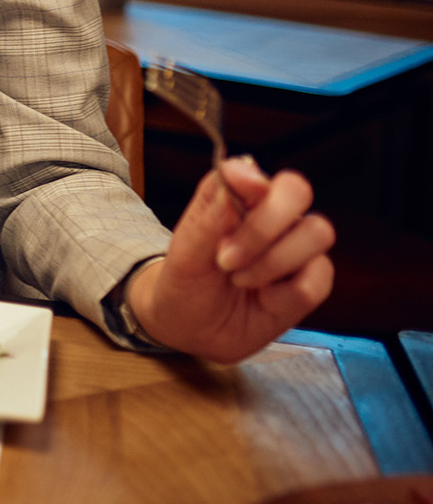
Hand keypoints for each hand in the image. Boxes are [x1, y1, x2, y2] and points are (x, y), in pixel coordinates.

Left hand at [131, 156, 334, 363]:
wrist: (192, 330)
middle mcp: (272, 217)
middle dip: (265, 225)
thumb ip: (211, 212)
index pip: (255, 173)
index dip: (251, 179)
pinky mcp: (310, 282)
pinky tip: (263, 299)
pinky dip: (286, 293)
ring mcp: (295, 248)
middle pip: (297, 191)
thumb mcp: (185, 251)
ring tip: (239, 279)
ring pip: (316, 232)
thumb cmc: (186, 281)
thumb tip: (241, 173)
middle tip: (226, 258)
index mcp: (237, 200)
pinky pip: (319, 277)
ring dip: (273, 261)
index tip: (239, 196)